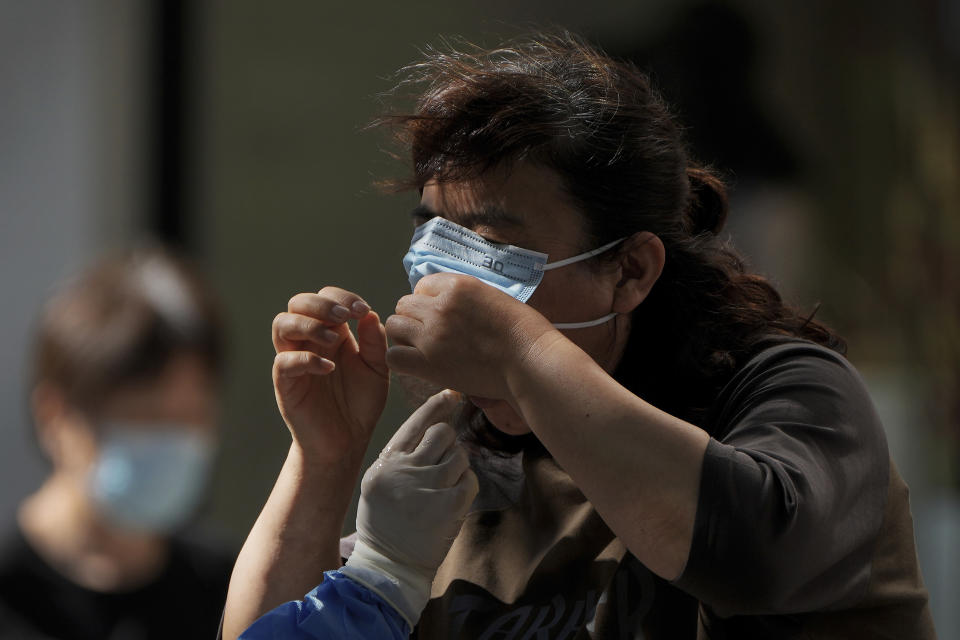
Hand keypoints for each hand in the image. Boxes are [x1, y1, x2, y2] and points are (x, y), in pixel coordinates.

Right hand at [272, 287, 388, 462]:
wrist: (347, 441)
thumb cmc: (360, 403)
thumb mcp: (378, 369)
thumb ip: (375, 342)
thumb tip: (370, 314)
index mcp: (332, 332)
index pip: (326, 298)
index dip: (343, 297)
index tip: (363, 310)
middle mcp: (309, 341)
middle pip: (298, 303)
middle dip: (320, 303)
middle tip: (344, 315)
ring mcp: (294, 360)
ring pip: (281, 324)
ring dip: (308, 324)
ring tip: (333, 338)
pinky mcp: (285, 383)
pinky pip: (284, 361)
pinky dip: (306, 360)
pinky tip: (329, 368)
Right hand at [346, 390, 478, 622]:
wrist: (389, 565)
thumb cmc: (385, 522)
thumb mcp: (379, 483)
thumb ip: (402, 456)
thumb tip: (436, 425)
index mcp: (386, 462)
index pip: (415, 423)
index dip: (436, 406)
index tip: (451, 395)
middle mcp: (405, 471)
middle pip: (443, 434)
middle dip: (449, 442)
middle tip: (444, 459)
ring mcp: (428, 488)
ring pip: (460, 456)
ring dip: (458, 467)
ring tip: (445, 485)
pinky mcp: (449, 506)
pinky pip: (470, 481)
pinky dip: (466, 487)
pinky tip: (453, 499)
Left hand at [384, 273, 556, 400]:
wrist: (530, 362)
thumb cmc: (521, 332)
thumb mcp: (491, 297)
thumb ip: (462, 297)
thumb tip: (441, 302)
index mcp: (458, 286)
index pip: (421, 286)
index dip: (428, 301)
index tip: (442, 316)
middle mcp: (441, 306)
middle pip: (404, 305)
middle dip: (415, 318)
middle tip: (432, 334)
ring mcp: (432, 335)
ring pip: (394, 326)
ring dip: (406, 336)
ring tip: (423, 348)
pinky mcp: (429, 363)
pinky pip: (394, 356)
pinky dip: (402, 359)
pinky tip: (418, 363)